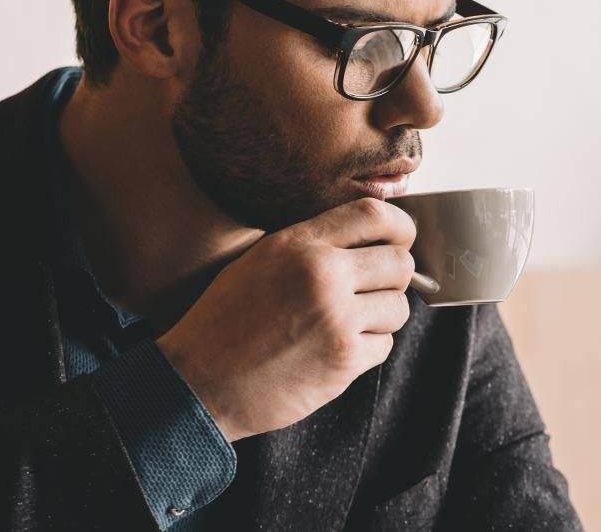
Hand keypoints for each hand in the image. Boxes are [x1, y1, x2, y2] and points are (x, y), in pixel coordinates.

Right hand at [155, 197, 414, 441]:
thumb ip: (312, 245)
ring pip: (399, 307)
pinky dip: (369, 348)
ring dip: (382, 317)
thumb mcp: (259, 261)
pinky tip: (336, 350)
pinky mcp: (344, 360)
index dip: (400, 227)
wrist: (198, 384)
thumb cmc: (224, 323)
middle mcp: (321, 275)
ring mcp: (336, 319)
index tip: (401, 240)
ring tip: (347, 324)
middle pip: (400, 262)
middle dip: (394, 277)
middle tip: (373, 290)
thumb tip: (371, 239)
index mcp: (298, 245)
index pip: (375, 215)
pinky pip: (384, 345)